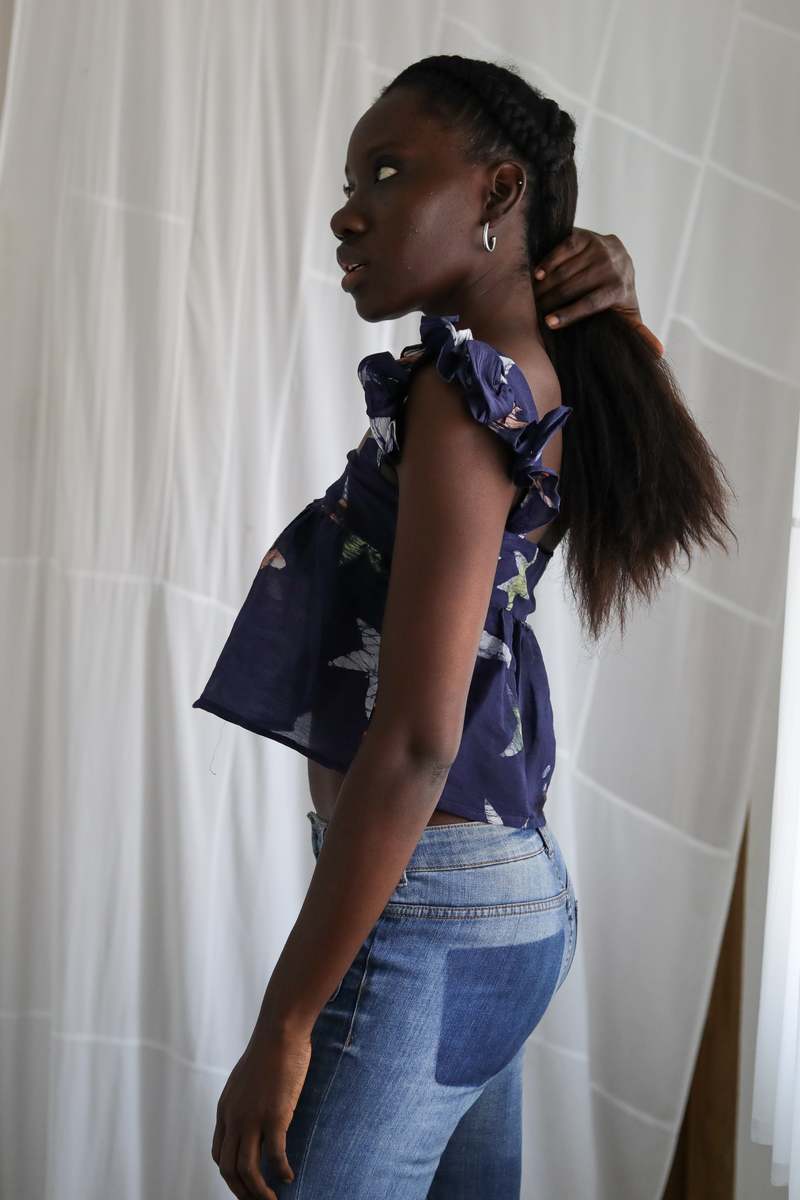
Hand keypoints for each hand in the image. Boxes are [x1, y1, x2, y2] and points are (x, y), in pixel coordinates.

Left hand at [211, 1023, 311, 1198]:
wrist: (280, 1031)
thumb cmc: (269, 1049)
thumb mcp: (247, 1079)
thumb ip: (246, 1099)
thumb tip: (256, 1112)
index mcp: (225, 1109)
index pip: (219, 1154)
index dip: (231, 1175)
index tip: (246, 1184)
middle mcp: (234, 1118)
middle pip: (229, 1169)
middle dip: (242, 1192)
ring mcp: (253, 1118)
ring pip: (248, 1170)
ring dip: (259, 1192)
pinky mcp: (275, 1116)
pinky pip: (275, 1157)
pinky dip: (281, 1173)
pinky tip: (290, 1177)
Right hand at [532, 228, 663, 355]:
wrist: (619, 257)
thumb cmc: (616, 294)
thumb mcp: (629, 314)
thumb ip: (640, 333)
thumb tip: (659, 353)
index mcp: (620, 288)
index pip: (590, 303)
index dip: (569, 314)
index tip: (549, 323)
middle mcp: (612, 266)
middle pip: (573, 287)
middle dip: (550, 300)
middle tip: (535, 312)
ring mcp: (599, 249)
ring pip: (565, 270)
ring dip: (546, 285)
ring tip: (533, 297)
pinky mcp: (586, 236)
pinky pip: (562, 250)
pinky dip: (548, 262)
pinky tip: (538, 275)